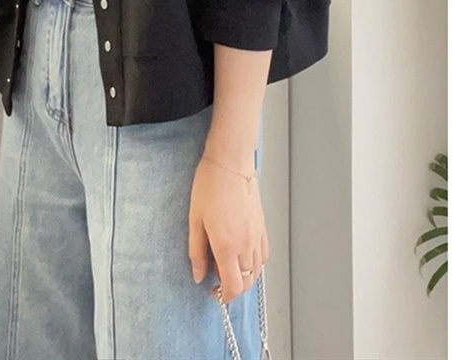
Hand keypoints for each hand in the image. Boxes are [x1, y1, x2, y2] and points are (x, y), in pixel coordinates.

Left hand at [188, 153, 269, 304]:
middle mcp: (246, 245)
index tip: (214, 292)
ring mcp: (257, 236)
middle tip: (216, 277)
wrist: (230, 163)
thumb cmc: (210, 185)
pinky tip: (242, 251)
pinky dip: (255, 261)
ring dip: (244, 275)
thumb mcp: (195, 220)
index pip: (233, 287)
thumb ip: (197, 252)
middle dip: (233, 287)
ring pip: (257, 271)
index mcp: (227, 246)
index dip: (224, 296)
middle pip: (247, 283)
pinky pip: (264, 254)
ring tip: (227, 262)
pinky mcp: (262, 226)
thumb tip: (198, 274)